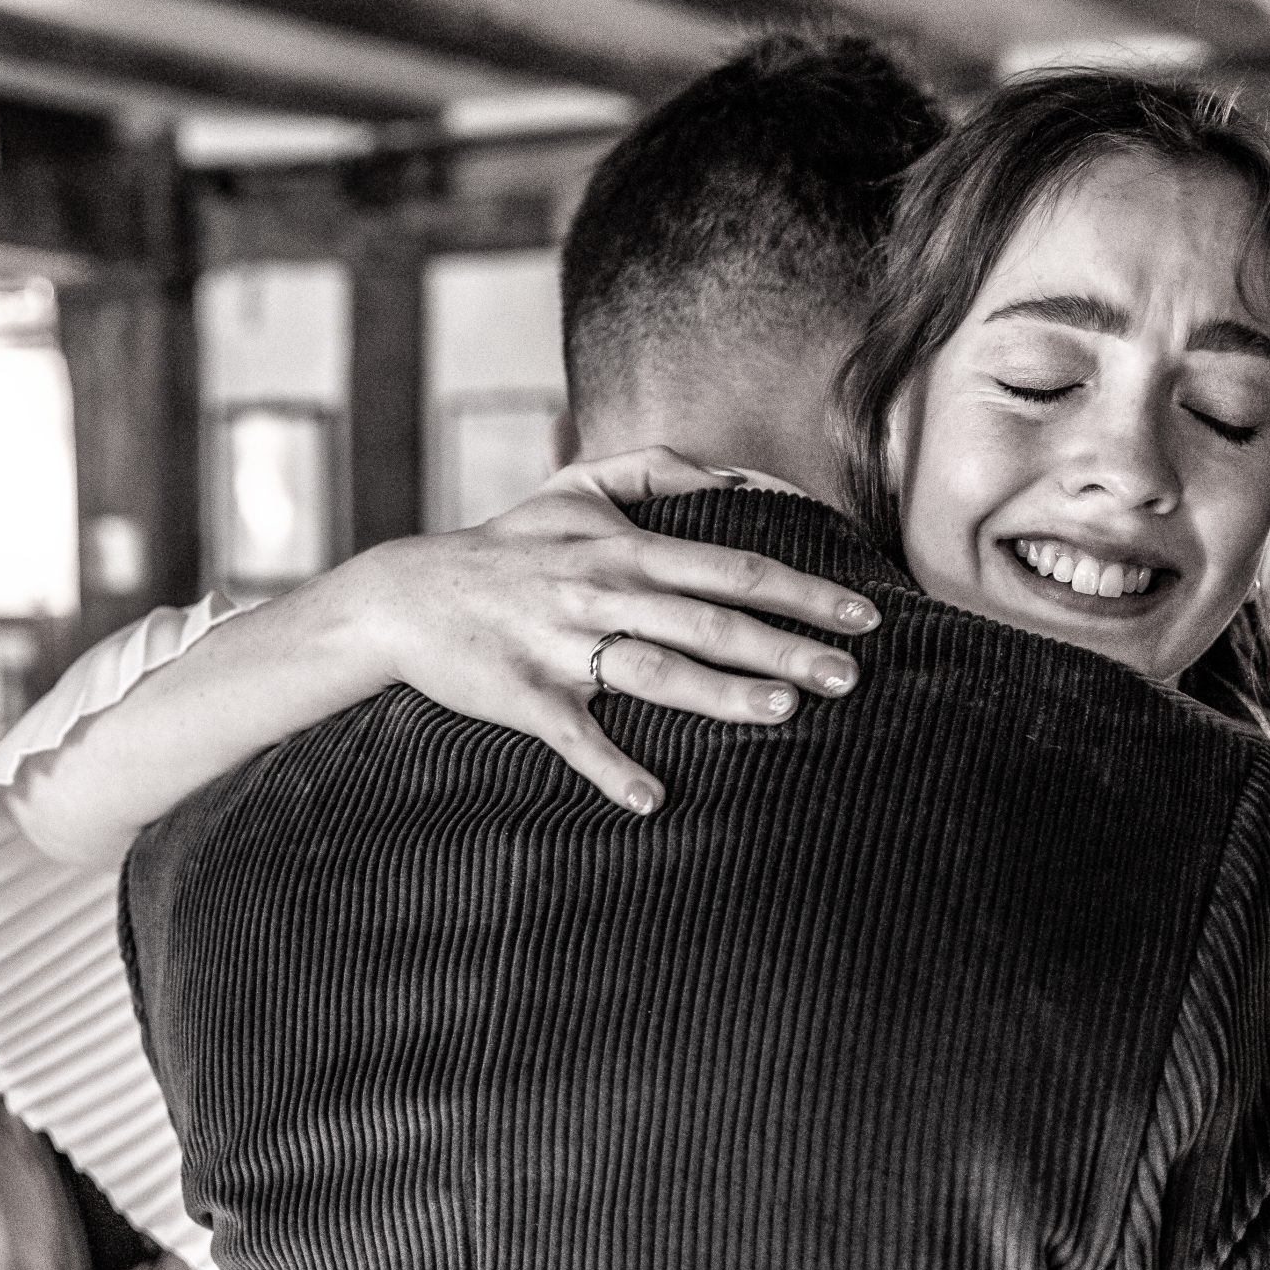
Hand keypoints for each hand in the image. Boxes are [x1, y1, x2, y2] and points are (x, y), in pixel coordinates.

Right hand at [338, 448, 879, 812]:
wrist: (407, 595)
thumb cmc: (508, 544)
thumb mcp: (576, 487)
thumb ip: (658, 470)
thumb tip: (736, 476)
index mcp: (625, 550)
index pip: (733, 566)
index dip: (802, 590)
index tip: (862, 614)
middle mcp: (603, 593)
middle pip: (710, 619)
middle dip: (785, 647)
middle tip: (850, 676)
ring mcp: (563, 645)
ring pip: (654, 671)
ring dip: (719, 694)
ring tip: (782, 712)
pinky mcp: (525, 695)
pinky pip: (573, 736)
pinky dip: (609, 767)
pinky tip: (650, 799)